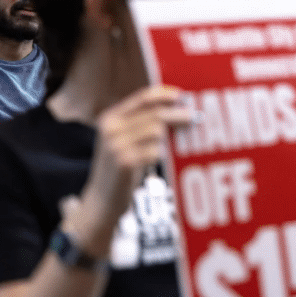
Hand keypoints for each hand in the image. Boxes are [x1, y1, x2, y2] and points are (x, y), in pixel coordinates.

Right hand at [75, 86, 193, 247]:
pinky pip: (155, 151)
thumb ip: (140, 123)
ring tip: (174, 143)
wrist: (101, 202)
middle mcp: (111, 128)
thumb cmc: (119, 169)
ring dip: (170, 137)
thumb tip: (175, 109)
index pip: (142, 98)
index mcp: (110, 118)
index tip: (181, 95)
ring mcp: (116, 145)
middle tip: (195, 117)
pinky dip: (161, 154)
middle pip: (155, 114)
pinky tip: (158, 161)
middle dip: (178, 114)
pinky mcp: (125, 162)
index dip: (164, 94)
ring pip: (157, 131)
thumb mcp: (120, 140)